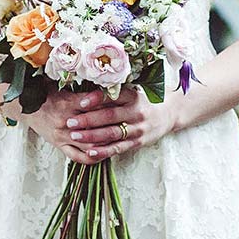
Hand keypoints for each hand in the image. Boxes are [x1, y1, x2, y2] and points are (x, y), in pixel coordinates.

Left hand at [23, 84, 175, 161]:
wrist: (169, 113)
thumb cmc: (144, 100)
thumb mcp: (133, 91)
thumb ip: (114, 91)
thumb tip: (85, 87)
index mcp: (133, 96)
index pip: (113, 97)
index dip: (96, 99)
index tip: (80, 102)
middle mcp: (136, 112)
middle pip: (109, 117)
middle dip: (88, 120)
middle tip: (70, 122)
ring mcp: (137, 129)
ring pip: (112, 134)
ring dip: (91, 136)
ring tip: (74, 136)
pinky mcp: (138, 142)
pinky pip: (118, 148)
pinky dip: (103, 151)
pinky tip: (89, 151)